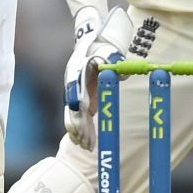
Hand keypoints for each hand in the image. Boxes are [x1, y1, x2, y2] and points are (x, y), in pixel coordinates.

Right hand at [61, 6, 133, 147]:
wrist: (91, 45)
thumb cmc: (101, 49)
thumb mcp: (108, 51)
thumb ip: (114, 60)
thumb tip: (121, 70)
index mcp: (77, 73)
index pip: (76, 94)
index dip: (78, 109)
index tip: (84, 120)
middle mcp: (72, 86)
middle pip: (72, 110)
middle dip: (79, 127)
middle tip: (87, 143)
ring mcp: (73, 94)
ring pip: (72, 117)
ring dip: (78, 132)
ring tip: (87, 147)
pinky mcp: (79, 102)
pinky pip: (75, 118)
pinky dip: (78, 131)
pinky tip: (84, 144)